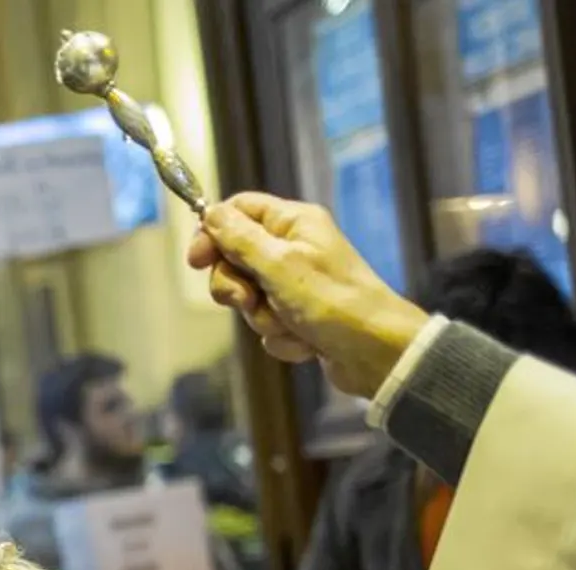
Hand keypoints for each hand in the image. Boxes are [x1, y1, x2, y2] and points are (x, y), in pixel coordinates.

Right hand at [186, 192, 430, 398]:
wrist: (378, 354)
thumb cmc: (334, 302)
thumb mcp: (279, 266)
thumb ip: (240, 239)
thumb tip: (210, 213)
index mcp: (294, 223)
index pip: (239, 210)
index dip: (213, 233)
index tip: (197, 261)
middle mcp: (295, 248)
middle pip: (236, 258)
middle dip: (238, 287)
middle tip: (249, 300)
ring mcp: (297, 284)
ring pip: (250, 297)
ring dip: (264, 317)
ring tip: (293, 324)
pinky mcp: (300, 316)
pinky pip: (268, 323)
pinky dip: (282, 336)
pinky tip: (307, 342)